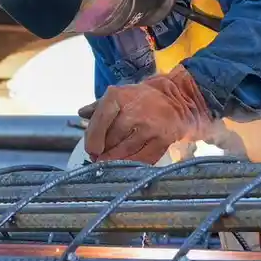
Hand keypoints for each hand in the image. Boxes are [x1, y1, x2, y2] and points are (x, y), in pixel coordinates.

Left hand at [77, 65, 211, 164]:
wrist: (178, 99)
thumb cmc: (143, 99)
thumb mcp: (120, 95)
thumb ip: (99, 106)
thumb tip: (81, 113)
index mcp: (119, 97)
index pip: (100, 119)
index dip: (93, 138)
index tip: (91, 149)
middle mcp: (134, 111)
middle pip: (111, 139)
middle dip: (102, 151)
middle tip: (99, 157)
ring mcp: (149, 127)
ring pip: (124, 151)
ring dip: (114, 160)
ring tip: (110, 163)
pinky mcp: (162, 140)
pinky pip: (143, 158)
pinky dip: (132, 163)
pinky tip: (127, 164)